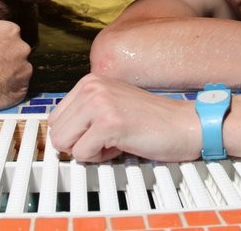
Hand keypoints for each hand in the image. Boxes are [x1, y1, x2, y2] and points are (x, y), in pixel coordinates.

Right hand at [0, 20, 31, 114]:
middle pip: (15, 51)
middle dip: (3, 57)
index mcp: (9, 30)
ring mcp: (23, 72)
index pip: (6, 33)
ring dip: (8, 74)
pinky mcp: (21, 91)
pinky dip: (8, 90)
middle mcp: (22, 49)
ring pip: (18, 71)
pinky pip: (18, 89)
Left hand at [48, 74, 200, 162]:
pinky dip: (101, 158)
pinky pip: (82, 154)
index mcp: (90, 81)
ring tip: (115, 140)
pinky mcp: (108, 122)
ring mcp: (99, 102)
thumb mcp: (111, 105)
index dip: (76, 135)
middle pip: (56, 132)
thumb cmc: (153, 121)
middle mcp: (92, 86)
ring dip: (89, 151)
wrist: (185, 124)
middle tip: (109, 138)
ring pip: (65, 143)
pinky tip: (123, 144)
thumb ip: (84, 114)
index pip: (55, 118)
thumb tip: (57, 135)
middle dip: (80, 144)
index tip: (100, 132)